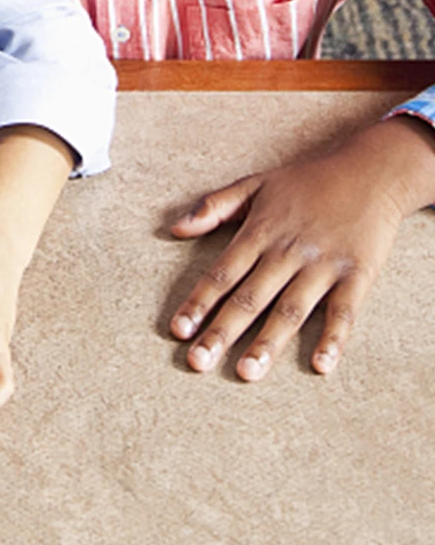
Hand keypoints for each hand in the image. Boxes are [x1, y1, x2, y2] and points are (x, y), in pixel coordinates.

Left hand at [168, 115, 434, 379]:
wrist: (369, 172)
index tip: (178, 331)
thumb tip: (175, 228)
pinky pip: (344, 313)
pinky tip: (321, 366)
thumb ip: (213, 207)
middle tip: (198, 363)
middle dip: (221, 331)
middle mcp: (287, 252)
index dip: (198, 302)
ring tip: (246, 372)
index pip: (221, 273)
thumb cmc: (307, 181)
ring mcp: (322, 266)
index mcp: (259, 232)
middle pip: (249, 298)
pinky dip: (333, 339)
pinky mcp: (357, 277)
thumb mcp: (254, 184)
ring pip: (290, 310)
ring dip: (267, 343)